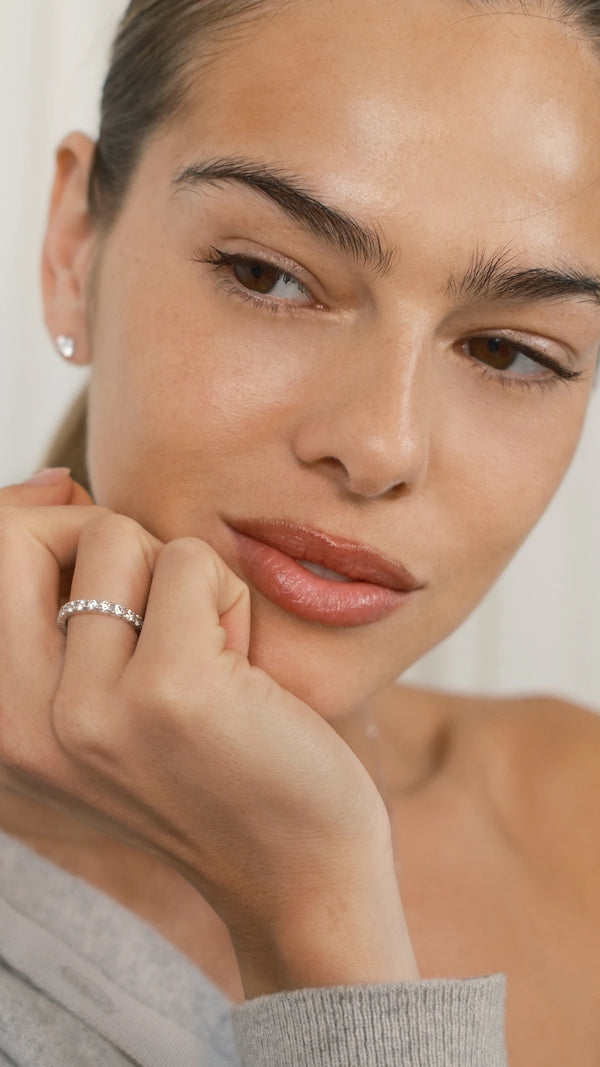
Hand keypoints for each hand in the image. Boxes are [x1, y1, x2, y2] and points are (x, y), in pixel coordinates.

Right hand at [0, 471, 419, 994]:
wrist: (294, 865)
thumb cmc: (210, 764)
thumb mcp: (103, 695)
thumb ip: (61, 600)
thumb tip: (56, 482)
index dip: (33, 520)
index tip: (91, 530)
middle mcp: (19, 724)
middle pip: (17, 535)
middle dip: (98, 534)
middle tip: (158, 597)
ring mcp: (89, 711)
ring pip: (116, 536)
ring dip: (177, 578)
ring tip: (209, 653)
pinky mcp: (168, 693)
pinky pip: (189, 562)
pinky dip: (228, 597)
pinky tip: (245, 670)